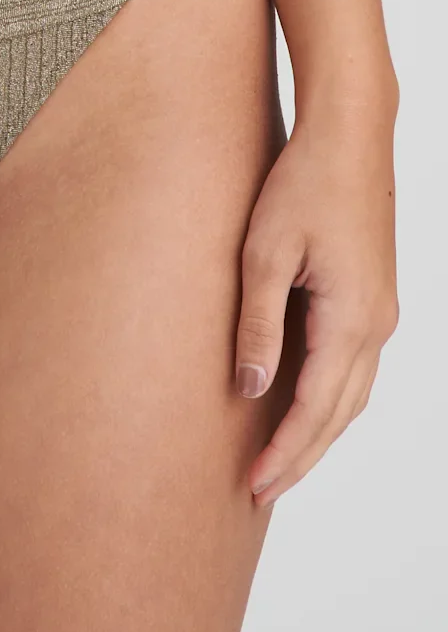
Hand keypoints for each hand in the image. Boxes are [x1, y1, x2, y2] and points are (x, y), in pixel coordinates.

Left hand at [234, 106, 397, 507]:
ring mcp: (381, 313)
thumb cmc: (300, 186)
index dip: (284, 452)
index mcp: (350, 319)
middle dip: (300, 457)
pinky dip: (329, 401)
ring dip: (317, 434)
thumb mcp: (263, 256)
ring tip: (279, 464)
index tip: (253, 486)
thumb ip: (257, 325)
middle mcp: (376, 325)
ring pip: (351, 396)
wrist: (349, 138)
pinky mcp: (372, 299)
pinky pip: (353, 368)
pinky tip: (302, 409)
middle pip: (339, 414)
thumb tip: (251, 389)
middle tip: (260, 493)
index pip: (314, 408)